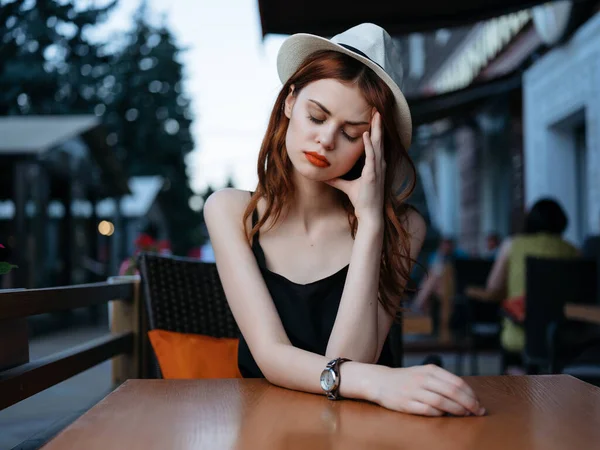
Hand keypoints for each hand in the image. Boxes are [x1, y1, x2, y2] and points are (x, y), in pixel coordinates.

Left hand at [324, 111, 384, 223]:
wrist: (369, 213)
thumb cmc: (361, 200)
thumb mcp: (346, 186)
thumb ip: (336, 180)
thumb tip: (325, 176)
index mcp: (375, 165)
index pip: (375, 143)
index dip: (375, 130)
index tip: (373, 117)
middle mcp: (379, 164)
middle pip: (379, 140)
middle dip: (378, 124)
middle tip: (377, 109)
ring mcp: (377, 169)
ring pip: (378, 144)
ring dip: (376, 129)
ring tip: (375, 115)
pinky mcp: (373, 174)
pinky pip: (371, 156)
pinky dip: (369, 145)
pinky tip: (366, 134)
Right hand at [369, 365, 484, 416]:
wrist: (380, 381)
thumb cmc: (407, 379)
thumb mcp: (424, 373)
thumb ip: (442, 380)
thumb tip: (466, 395)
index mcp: (429, 370)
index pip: (456, 382)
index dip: (470, 394)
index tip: (478, 403)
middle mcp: (422, 379)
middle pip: (452, 391)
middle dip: (468, 403)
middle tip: (478, 411)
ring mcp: (414, 391)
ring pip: (442, 402)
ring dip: (457, 410)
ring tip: (465, 415)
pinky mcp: (406, 404)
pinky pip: (428, 410)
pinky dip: (439, 414)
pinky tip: (445, 416)